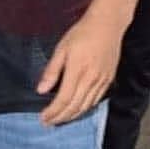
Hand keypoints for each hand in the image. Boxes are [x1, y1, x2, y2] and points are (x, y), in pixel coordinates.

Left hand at [37, 11, 122, 125]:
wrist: (107, 25)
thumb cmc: (82, 33)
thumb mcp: (62, 48)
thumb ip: (52, 71)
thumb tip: (41, 90)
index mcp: (77, 71)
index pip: (63, 99)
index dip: (52, 112)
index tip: (43, 118)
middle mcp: (91, 79)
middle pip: (75, 107)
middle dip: (60, 118)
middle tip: (49, 123)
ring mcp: (102, 81)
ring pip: (86, 106)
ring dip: (72, 116)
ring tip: (60, 119)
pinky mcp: (109, 80)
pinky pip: (96, 100)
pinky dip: (85, 108)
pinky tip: (77, 109)